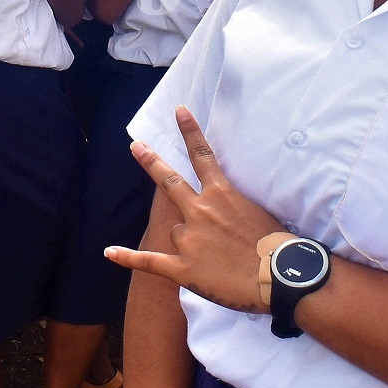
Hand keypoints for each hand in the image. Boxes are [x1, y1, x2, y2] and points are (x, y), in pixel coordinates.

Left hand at [105, 107, 284, 313]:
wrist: (278, 276)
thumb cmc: (276, 244)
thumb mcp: (258, 212)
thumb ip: (233, 207)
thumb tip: (222, 215)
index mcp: (221, 194)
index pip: (202, 156)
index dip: (190, 132)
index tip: (179, 112)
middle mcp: (199, 211)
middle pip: (170, 182)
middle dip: (152, 162)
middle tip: (137, 146)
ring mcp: (188, 239)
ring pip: (176, 233)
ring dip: (189, 242)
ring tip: (216, 259)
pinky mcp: (181, 268)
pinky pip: (148, 262)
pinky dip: (128, 258)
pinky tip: (110, 253)